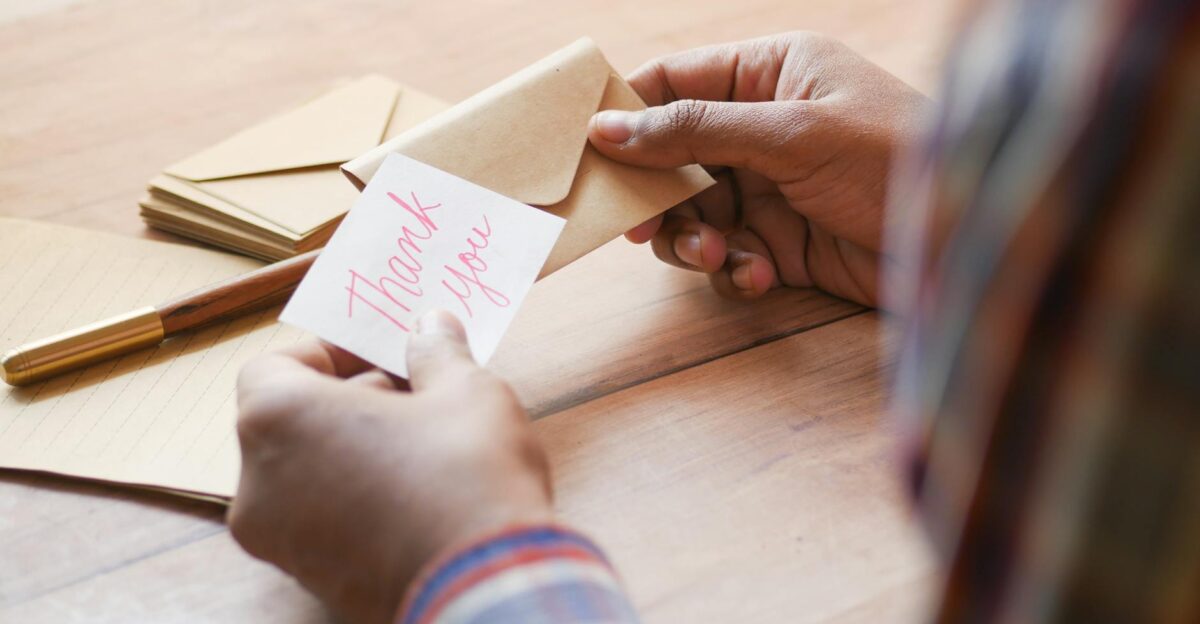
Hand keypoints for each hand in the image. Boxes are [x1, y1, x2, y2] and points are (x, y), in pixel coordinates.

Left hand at [227, 311, 551, 623]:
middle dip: (349, 400)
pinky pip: (324, 522)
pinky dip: (358, 499)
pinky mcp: (314, 580)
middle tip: (415, 393)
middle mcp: (258, 484)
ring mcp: (281, 542)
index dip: (330, 352)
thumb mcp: (464, 390)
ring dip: (354, 451)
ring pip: (305, 475)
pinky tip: (420, 493)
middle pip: (288, 422)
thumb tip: (432, 326)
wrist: (486, 586)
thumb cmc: (465, 475)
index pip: (274, 366)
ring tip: (424, 444)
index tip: (382, 352)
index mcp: (277, 420)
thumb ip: (436, 352)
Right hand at [588, 32, 929, 306]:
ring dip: (694, 240)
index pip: (675, 82)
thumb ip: (696, 129)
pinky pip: (728, 255)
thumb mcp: (792, 134)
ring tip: (716, 256)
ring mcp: (771, 187)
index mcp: (770, 74)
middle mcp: (764, 127)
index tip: (588, 152)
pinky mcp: (783, 242)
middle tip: (643, 227)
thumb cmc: (893, 159)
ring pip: (694, 213)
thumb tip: (608, 127)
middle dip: (659, 195)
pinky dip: (733, 270)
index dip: (627, 114)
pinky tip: (762, 276)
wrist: (966, 243)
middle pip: (672, 157)